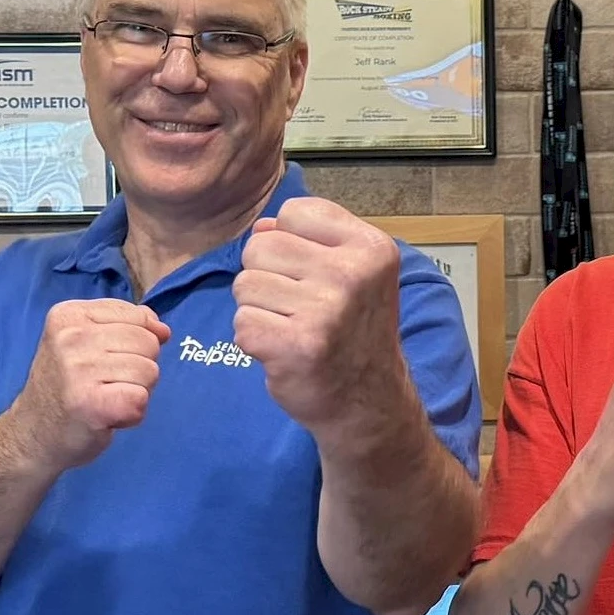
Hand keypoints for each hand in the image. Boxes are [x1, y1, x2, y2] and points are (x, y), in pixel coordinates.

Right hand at [13, 299, 169, 469]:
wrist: (34, 433)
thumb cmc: (68, 385)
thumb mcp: (87, 341)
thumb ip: (128, 326)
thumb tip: (163, 330)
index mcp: (69, 315)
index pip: (139, 316)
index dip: (137, 342)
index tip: (106, 359)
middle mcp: (70, 338)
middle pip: (148, 343)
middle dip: (139, 367)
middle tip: (107, 384)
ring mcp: (78, 370)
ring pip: (150, 371)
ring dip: (137, 391)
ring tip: (106, 398)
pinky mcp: (91, 403)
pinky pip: (141, 399)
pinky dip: (133, 413)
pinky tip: (108, 416)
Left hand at [233, 197, 402, 432]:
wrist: (370, 403)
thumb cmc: (354, 332)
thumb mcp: (355, 273)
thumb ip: (312, 240)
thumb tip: (261, 226)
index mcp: (371, 248)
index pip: (293, 211)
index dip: (291, 242)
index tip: (316, 276)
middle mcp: (352, 274)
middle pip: (260, 245)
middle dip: (266, 276)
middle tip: (299, 308)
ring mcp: (325, 311)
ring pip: (245, 284)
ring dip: (259, 310)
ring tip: (294, 329)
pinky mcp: (296, 346)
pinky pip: (242, 322)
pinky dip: (255, 341)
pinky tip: (285, 352)